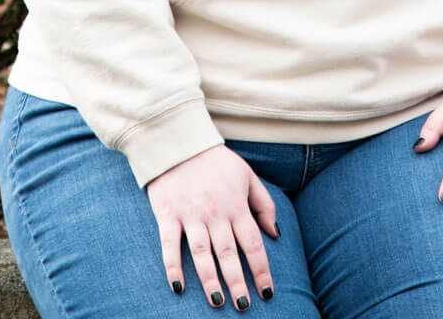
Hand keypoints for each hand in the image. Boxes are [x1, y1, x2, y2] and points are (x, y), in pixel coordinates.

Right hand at [146, 144, 279, 309]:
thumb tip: (275, 234)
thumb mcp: (247, 175)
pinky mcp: (167, 214)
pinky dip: (172, 266)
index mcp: (236, 204)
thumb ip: (264, 204)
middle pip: (229, 252)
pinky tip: (178, 287)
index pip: (253, 242)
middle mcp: (215, 212)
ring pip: (202, 253)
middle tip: (244, 305)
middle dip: (237, 281)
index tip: (267, 292)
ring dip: (210, 279)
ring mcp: (190, 214)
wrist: (179, 141)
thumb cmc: (216, 161)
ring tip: (217, 302)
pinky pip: (170, 244)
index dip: (261, 269)